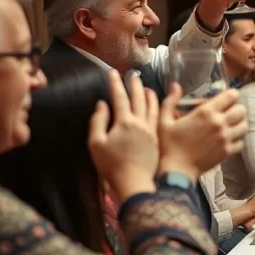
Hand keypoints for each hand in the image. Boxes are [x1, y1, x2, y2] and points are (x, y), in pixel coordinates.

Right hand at [88, 70, 159, 201]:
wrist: (134, 182)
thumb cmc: (111, 165)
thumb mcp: (96, 143)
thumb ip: (98, 121)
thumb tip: (102, 104)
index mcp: (124, 122)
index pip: (120, 98)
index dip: (116, 84)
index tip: (113, 72)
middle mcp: (140, 123)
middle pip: (139, 99)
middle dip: (135, 85)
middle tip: (132, 75)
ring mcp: (151, 131)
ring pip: (152, 107)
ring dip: (149, 95)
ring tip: (147, 87)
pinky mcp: (157, 140)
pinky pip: (158, 118)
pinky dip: (157, 108)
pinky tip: (156, 107)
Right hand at [159, 84, 247, 176]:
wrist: (176, 170)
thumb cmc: (168, 145)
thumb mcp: (164, 120)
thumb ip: (170, 100)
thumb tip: (175, 85)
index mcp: (206, 112)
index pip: (231, 96)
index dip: (230, 94)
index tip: (224, 98)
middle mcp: (220, 123)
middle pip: (242, 110)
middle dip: (236, 108)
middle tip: (227, 111)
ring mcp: (226, 138)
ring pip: (244, 126)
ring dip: (239, 123)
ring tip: (230, 125)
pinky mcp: (227, 152)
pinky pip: (241, 142)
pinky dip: (237, 140)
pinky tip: (228, 139)